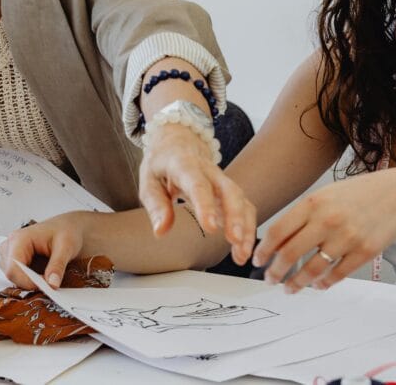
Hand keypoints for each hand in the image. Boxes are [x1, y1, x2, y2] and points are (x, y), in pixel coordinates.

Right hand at [0, 212, 88, 288]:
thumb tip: (52, 284)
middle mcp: (10, 246)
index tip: (46, 287)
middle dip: (30, 283)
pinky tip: (44, 274)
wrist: (68, 227)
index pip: (13, 269)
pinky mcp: (14, 261)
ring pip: (14, 278)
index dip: (28, 282)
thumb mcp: (66, 247)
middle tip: (51, 282)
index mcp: (19, 239)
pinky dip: (31, 280)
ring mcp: (10, 254)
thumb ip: (57, 265)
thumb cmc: (66, 231)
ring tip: (49, 274)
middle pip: (11, 275)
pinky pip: (18, 277)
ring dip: (31, 281)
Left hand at [138, 123, 255, 264]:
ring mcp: (222, 180)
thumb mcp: (148, 181)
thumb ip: (156, 206)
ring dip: (245, 226)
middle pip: (229, 190)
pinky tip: (242, 250)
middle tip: (235, 241)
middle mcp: (209, 171)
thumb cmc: (161, 163)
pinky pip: (244, 207)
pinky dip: (247, 228)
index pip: (198, 185)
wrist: (178, 141)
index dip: (205, 206)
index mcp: (184, 165)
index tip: (210, 227)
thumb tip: (161, 231)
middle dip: (235, 216)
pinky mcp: (229, 190)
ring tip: (242, 254)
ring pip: (241, 199)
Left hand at [252, 168, 395, 292]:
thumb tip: (277, 242)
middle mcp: (328, 220)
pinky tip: (317, 285)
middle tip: (270, 280)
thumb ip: (302, 216)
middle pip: (291, 253)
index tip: (258, 260)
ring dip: (297, 283)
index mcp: (313, 203)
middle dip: (276, 271)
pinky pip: (337, 275)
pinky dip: (323, 283)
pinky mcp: (364, 252)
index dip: (265, 250)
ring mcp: (347, 237)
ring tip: (290, 288)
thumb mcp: (325, 196)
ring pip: (312, 269)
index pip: (279, 231)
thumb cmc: (357, 195)